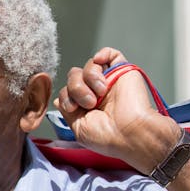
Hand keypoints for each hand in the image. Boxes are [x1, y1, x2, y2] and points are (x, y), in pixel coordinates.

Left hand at [54, 47, 179, 172]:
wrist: (130, 133)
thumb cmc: (106, 136)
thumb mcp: (79, 127)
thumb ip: (67, 112)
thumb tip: (58, 99)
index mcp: (86, 106)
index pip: (67, 91)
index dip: (65, 97)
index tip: (73, 108)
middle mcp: (97, 91)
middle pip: (74, 76)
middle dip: (75, 88)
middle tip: (88, 103)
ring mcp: (110, 80)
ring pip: (88, 66)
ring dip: (88, 79)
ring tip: (99, 94)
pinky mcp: (123, 70)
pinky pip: (110, 54)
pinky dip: (102, 54)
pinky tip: (100, 63)